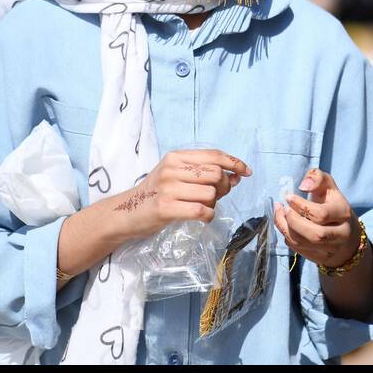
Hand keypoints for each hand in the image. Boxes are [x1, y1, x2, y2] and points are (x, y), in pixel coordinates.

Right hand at [112, 149, 250, 240]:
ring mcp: (168, 188)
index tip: (246, 172)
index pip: (213, 155)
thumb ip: (203, 173)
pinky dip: (208, 216)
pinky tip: (202, 217)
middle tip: (218, 196)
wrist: (126, 213)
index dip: (234, 163)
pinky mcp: (166, 208)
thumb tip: (236, 176)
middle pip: (216, 174)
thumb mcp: (175, 175)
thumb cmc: (156, 194)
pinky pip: (201, 210)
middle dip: (225, 186)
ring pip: (211, 193)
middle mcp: (171, 169)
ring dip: (214, 204)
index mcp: (176, 157)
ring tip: (203, 208)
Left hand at [273, 168, 361, 268]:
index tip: (288, 197)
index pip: (321, 214)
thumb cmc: (333, 206)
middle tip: (283, 208)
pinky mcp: (320, 258)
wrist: (347, 237)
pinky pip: (298, 249)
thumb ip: (317, 177)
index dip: (301, 205)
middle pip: (315, 234)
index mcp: (344, 214)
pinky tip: (284, 224)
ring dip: (285, 228)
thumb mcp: (329, 188)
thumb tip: (303, 185)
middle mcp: (340, 234)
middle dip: (293, 221)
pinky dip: (287, 236)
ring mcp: (330, 249)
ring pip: (303, 244)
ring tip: (280, 214)